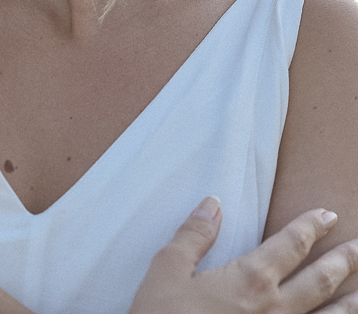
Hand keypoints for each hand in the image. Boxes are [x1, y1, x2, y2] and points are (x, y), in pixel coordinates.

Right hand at [130, 198, 357, 313]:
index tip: (326, 215)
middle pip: (320, 280)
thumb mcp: (166, 271)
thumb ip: (194, 236)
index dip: (310, 227)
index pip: (290, 245)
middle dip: (344, 260)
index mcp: (249, 280)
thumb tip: (212, 203)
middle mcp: (275, 308)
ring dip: (352, 301)